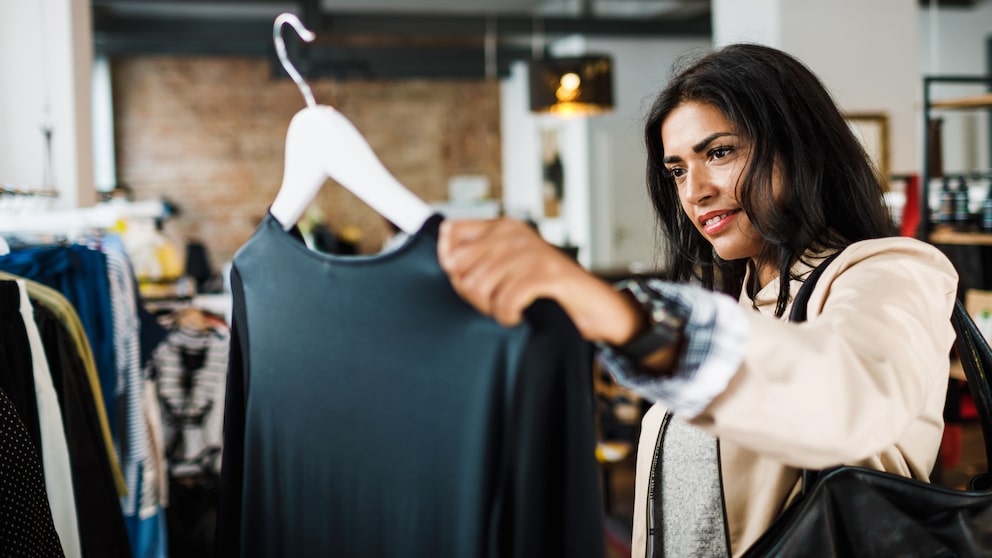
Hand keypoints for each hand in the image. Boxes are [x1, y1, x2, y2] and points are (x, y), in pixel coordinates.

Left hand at [437, 218, 644, 344]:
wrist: (594, 306)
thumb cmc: (548, 290)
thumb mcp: (510, 268)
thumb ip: (478, 260)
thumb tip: (445, 258)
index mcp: (503, 227)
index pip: (450, 233)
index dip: (450, 264)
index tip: (469, 280)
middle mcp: (514, 234)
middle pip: (459, 267)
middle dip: (470, 294)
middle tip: (493, 302)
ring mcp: (531, 252)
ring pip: (478, 286)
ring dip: (490, 308)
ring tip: (507, 308)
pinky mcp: (546, 273)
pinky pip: (505, 300)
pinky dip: (508, 316)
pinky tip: (517, 316)